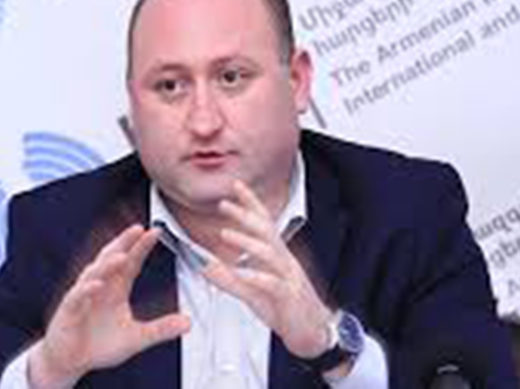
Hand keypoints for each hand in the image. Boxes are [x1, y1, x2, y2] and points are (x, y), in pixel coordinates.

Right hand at [28, 225, 190, 387]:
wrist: (69, 362)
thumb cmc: (99, 345)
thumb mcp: (136, 338)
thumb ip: (161, 329)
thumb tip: (188, 323)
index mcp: (116, 289)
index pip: (131, 262)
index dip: (141, 247)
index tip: (156, 232)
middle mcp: (100, 287)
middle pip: (111, 259)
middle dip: (124, 243)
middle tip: (138, 229)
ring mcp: (83, 297)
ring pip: (94, 273)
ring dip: (107, 264)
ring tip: (122, 255)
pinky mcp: (68, 311)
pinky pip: (77, 297)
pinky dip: (87, 289)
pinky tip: (98, 284)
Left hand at [203, 180, 333, 358]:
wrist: (314, 333)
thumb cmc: (284, 309)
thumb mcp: (253, 293)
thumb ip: (229, 279)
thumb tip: (205, 266)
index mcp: (277, 256)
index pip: (264, 224)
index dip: (250, 204)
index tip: (235, 186)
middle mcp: (284, 262)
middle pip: (267, 232)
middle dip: (246, 215)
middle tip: (224, 203)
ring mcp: (288, 278)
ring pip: (269, 254)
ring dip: (247, 242)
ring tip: (225, 233)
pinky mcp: (289, 297)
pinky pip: (273, 284)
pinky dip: (257, 277)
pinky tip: (242, 272)